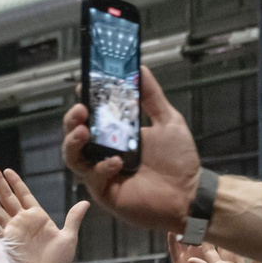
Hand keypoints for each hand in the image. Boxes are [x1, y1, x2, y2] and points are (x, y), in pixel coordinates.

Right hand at [0, 163, 86, 262]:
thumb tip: (85, 202)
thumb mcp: (68, 238)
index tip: (7, 170)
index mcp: (37, 218)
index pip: (23, 195)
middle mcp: (22, 222)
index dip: (15, 182)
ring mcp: (11, 231)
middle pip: (7, 197)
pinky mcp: (3, 241)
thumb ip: (73, 218)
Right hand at [61, 66, 199, 232]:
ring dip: (73, 143)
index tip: (83, 86)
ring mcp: (102, 174)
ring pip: (73, 158)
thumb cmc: (179, 161)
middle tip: (80, 110)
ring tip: (83, 132)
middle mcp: (103, 153)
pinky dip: (101, 167)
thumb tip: (140, 68)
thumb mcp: (167, 121)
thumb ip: (151, 96)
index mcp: (115, 136)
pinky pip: (93, 178)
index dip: (83, 102)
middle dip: (71, 121)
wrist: (190, 193)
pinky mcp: (106, 193)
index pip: (90, 117)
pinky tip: (116, 161)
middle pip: (74, 135)